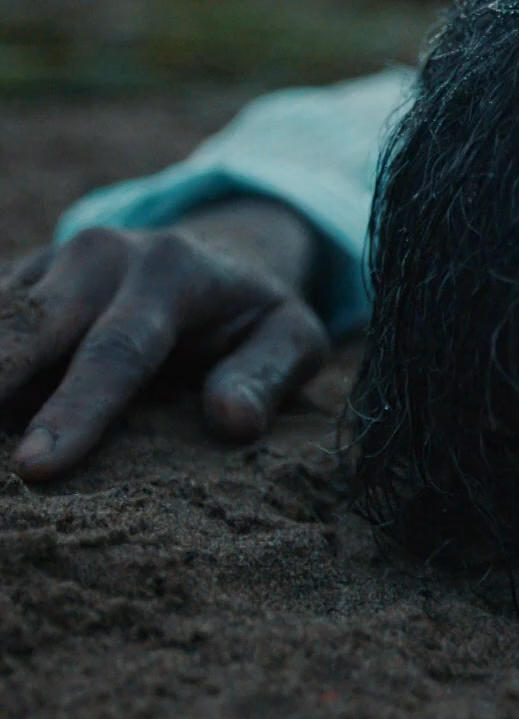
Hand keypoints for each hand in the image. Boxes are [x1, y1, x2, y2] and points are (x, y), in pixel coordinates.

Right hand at [0, 197, 327, 479]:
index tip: (34, 467)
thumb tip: (233, 421)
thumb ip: (265, 374)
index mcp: (171, 272)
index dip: (75, 411)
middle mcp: (101, 257)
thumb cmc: (255, 312)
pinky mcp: (22, 276)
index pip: (117, 351)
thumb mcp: (290, 336)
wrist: (224, 251)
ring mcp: (52, 261)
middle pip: (28, 329)